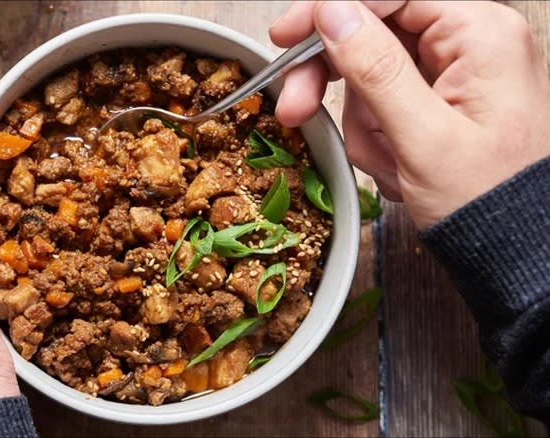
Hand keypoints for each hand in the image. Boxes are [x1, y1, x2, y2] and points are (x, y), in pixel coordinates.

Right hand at [270, 1, 549, 228]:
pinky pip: (384, 103)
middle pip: (374, 35)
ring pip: (372, 76)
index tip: (286, 36)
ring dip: (363, 123)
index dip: (330, 10)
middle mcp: (470, 43)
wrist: (512, 250)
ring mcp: (454, 73)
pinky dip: (377, 136)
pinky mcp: (441, 101)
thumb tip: (333, 12)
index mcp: (479, 34)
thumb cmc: (487, 201)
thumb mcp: (423, 138)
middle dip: (336, 79)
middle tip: (297, 108)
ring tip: (389, 164)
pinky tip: (397, 166)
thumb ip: (376, 69)